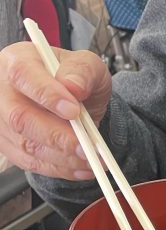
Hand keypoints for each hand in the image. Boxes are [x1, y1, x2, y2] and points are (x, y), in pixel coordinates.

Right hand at [0, 42, 111, 178]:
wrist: (72, 99)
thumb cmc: (74, 78)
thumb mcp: (87, 64)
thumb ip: (83, 71)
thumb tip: (74, 87)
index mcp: (18, 61)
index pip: (23, 75)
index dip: (47, 95)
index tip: (74, 110)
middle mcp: (2, 91)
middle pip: (19, 117)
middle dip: (57, 136)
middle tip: (87, 147)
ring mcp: (2, 121)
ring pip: (25, 145)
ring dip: (63, 158)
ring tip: (92, 160)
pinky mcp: (8, 145)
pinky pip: (30, 162)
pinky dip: (59, 169)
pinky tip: (82, 168)